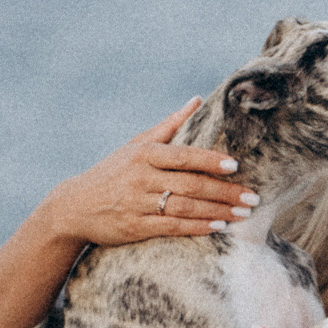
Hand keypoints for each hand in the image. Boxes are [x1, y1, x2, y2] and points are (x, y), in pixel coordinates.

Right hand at [34, 98, 259, 246]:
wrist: (75, 206)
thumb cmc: (113, 171)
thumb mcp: (136, 144)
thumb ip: (169, 125)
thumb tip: (197, 100)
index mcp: (144, 153)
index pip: (184, 156)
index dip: (210, 161)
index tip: (236, 165)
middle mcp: (141, 177)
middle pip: (191, 185)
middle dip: (225, 192)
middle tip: (252, 197)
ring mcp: (138, 203)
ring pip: (185, 207)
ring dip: (217, 211)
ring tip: (242, 214)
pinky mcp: (136, 227)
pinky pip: (172, 227)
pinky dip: (197, 227)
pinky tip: (217, 227)